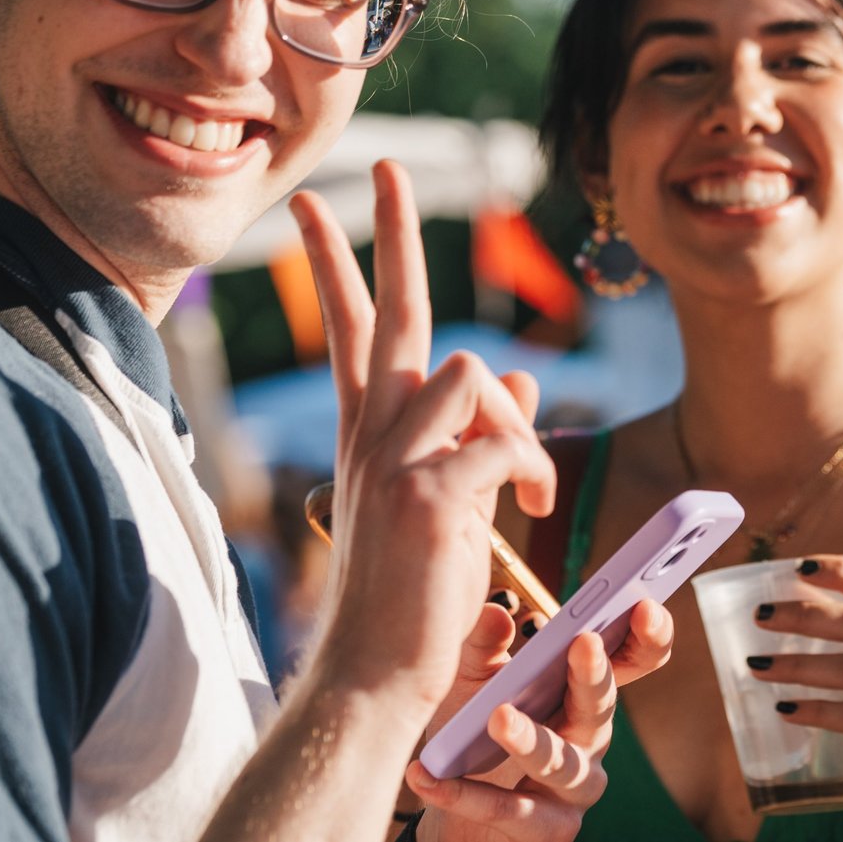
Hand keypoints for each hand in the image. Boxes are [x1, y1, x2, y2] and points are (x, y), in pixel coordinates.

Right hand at [290, 162, 555, 712]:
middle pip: (388, 308)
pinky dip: (530, 465)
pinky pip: (503, 437)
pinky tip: (528, 505)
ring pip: (470, 369)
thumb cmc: (411, 598)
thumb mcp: (445, 503)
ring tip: (523, 488)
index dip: (335, 262)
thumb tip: (528, 379)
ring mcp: (394, 459)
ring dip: (514, 419)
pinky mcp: (428, 493)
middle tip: (386, 167)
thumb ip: (478, 436)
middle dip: (389, 232)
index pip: (349, 328)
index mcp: (367, 433)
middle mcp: (371, 433)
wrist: (373, 675)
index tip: (311, 204)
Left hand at [407, 599, 671, 839]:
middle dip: (595, 674)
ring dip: (531, 740)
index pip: (631, 661)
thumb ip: (483, 646)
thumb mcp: (473, 682)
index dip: (647, 636)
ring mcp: (575, 788)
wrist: (454, 808)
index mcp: (582, 693)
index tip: (644, 605)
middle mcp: (590, 738)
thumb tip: (496, 611)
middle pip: (602, 705)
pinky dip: (465, 794)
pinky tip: (429, 776)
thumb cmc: (475, 735)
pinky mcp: (549, 829)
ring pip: (562, 763)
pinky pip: (510, 811)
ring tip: (498, 716)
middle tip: (584, 642)